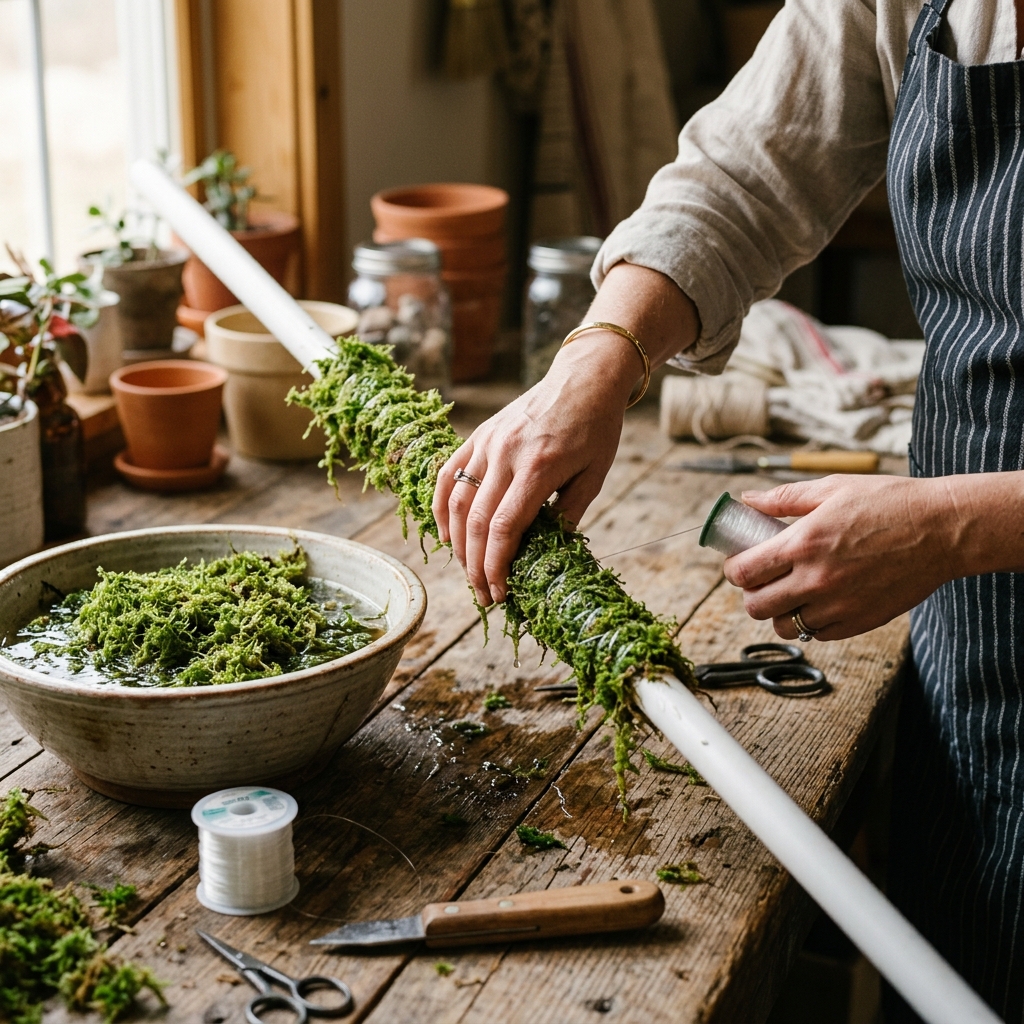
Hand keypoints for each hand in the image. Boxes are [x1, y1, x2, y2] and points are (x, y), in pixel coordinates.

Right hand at [432, 334, 634, 605]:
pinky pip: (448, 475)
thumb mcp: (595, 474)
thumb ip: (570, 514)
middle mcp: (506, 455)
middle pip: (477, 522)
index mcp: (539, 467)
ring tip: (468, 571)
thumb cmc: (596, 428)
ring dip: (457, 543)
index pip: (505, 527)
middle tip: (484, 595)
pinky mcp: (478, 435)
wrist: (584, 378)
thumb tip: (549, 554)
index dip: (497, 565)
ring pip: (457, 501)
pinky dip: (441, 507)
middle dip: (476, 565)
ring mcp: (487, 443)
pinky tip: (445, 534)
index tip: (500, 592)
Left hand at [722, 474, 964, 640]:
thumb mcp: (832, 489)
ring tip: (789, 593)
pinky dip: (810, 622)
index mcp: (803, 544)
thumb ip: (784, 498)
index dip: (733, 570)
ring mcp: (837, 605)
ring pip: (784, 626)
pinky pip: (816, 634)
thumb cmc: (890, 503)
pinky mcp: (859, 622)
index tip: (739, 563)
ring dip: (779, 612)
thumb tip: (747, 499)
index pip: (744, 572)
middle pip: (756, 606)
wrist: (943, 530)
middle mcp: (816, 580)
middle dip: (752, 593)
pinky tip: (817, 602)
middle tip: (762, 580)